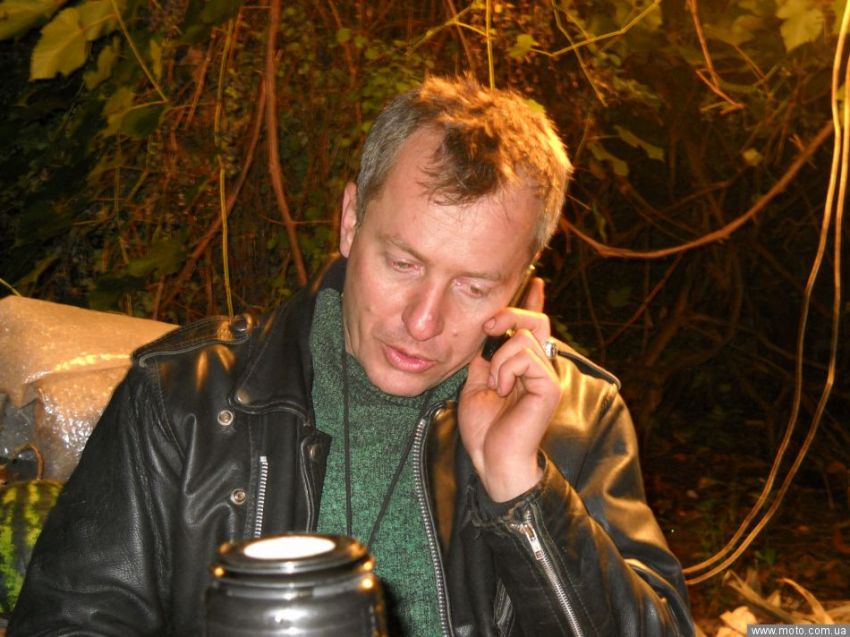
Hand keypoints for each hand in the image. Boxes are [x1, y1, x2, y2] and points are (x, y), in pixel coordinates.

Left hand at [458, 277, 561, 501]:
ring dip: (498, 358)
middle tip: (486, 326)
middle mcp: (539, 366)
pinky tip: (503, 389)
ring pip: (523, 336)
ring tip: (495, 384)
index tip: (535, 281)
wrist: (492, 459)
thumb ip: (484, 358)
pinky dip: (505, 368)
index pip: (532, 326)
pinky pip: (524, 355)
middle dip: (508, 313)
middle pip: (534, 320)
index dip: (532, 302)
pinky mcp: (548, 385)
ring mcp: (547, 374)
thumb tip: (486, 334)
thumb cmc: (485, 429)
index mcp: (523, 365)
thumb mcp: (476, 384)